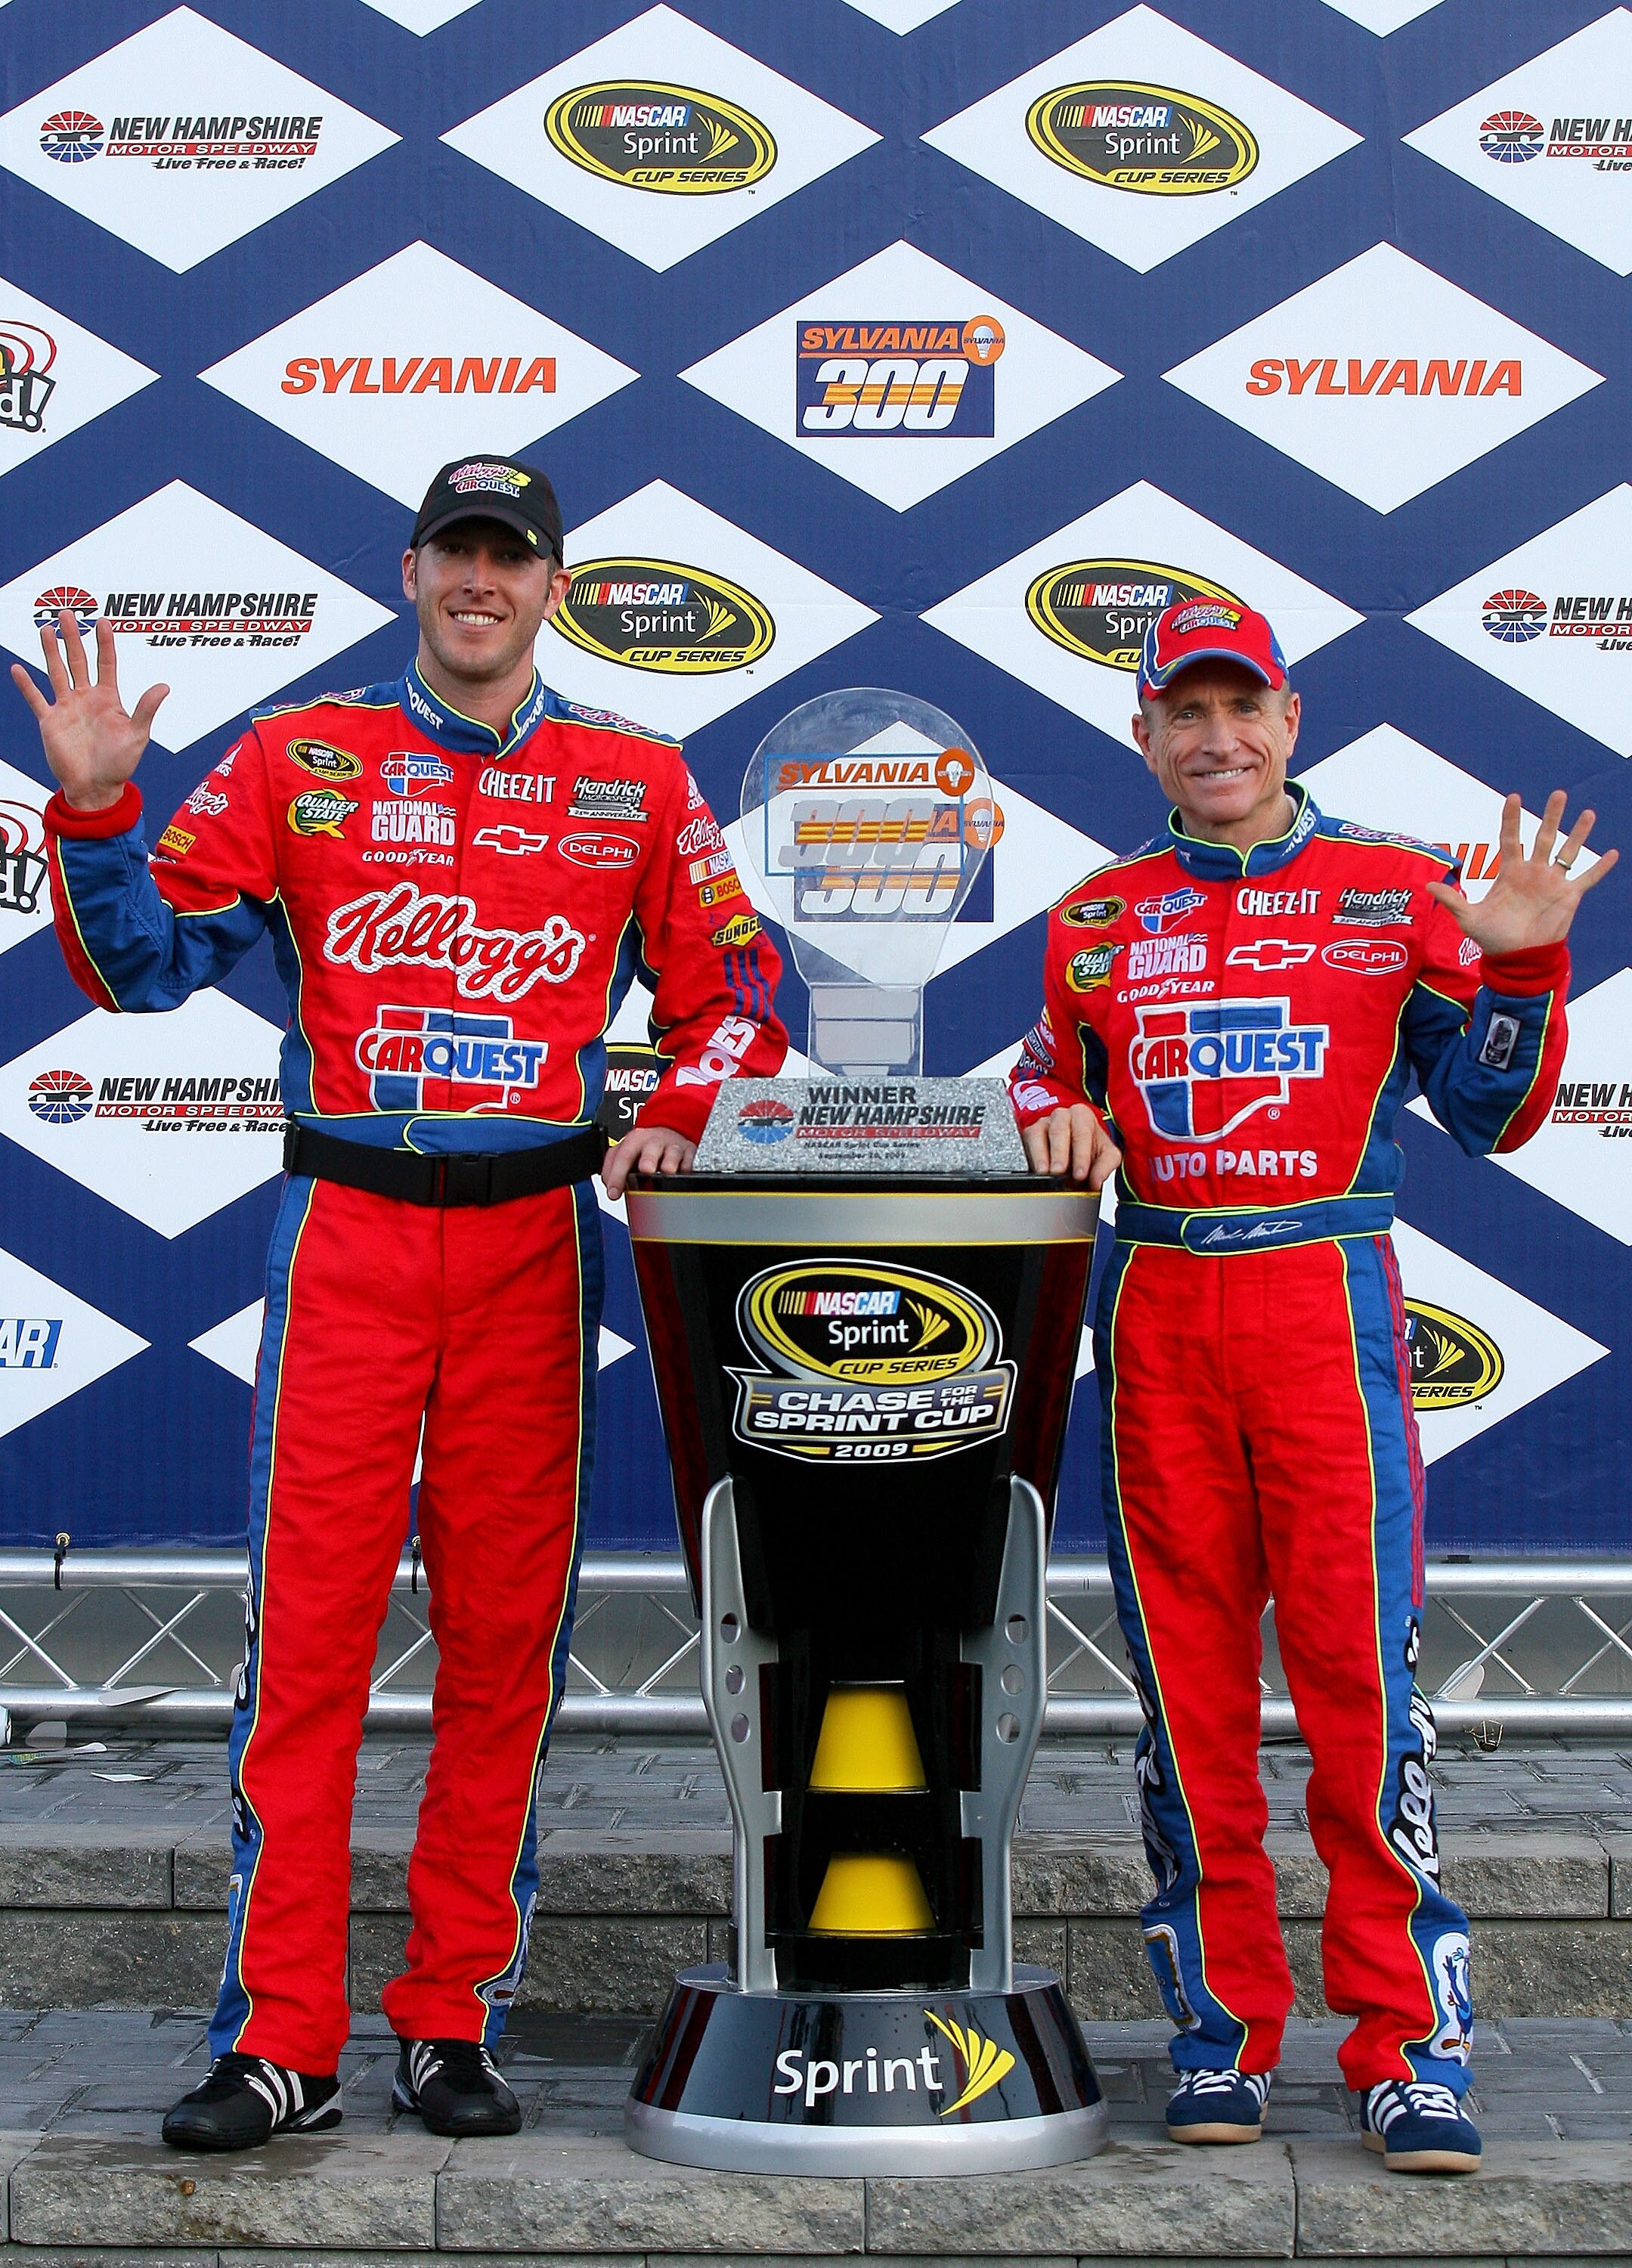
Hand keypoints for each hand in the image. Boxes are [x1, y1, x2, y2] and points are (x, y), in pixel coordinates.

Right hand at [9, 611, 167, 811]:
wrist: (96, 788)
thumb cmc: (119, 764)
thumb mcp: (137, 735)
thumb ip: (146, 709)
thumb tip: (164, 686)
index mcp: (108, 699)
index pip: (106, 663)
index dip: (105, 643)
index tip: (103, 621)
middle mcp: (86, 698)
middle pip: (78, 660)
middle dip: (73, 637)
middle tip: (68, 613)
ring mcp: (66, 707)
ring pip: (57, 672)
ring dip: (51, 651)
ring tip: (46, 628)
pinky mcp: (50, 721)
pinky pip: (36, 698)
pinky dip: (26, 684)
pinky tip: (18, 668)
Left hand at [602, 1123, 697, 1197]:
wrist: (668, 1132)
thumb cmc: (644, 1149)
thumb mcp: (626, 1154)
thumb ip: (614, 1170)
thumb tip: (612, 1190)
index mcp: (634, 1140)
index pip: (622, 1155)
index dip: (616, 1175)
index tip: (614, 1193)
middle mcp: (653, 1141)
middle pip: (649, 1149)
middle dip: (648, 1159)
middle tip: (645, 1170)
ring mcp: (672, 1145)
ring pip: (672, 1152)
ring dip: (669, 1162)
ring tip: (667, 1171)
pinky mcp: (689, 1151)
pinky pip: (690, 1160)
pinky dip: (686, 1168)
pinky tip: (683, 1174)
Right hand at [1020, 1105, 1120, 1189]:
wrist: (1074, 1146)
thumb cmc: (1090, 1147)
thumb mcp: (1106, 1155)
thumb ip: (1105, 1167)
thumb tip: (1096, 1182)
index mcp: (1083, 1116)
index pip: (1082, 1133)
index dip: (1081, 1155)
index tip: (1080, 1174)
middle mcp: (1063, 1115)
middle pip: (1059, 1130)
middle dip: (1060, 1153)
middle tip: (1060, 1171)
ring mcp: (1044, 1122)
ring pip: (1040, 1134)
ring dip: (1042, 1155)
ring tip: (1046, 1172)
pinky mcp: (1031, 1132)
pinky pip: (1029, 1141)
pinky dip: (1032, 1156)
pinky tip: (1038, 1169)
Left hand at [1426, 790, 1616, 953]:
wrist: (1515, 957)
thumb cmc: (1492, 937)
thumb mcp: (1469, 917)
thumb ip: (1452, 899)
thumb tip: (1427, 884)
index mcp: (1510, 872)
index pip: (1511, 838)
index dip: (1512, 819)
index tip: (1514, 797)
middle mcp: (1533, 872)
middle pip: (1544, 837)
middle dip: (1552, 816)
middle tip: (1559, 794)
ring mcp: (1552, 882)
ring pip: (1568, 851)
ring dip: (1578, 833)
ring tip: (1588, 813)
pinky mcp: (1569, 896)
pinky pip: (1587, 878)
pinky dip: (1600, 867)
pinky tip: (1613, 852)